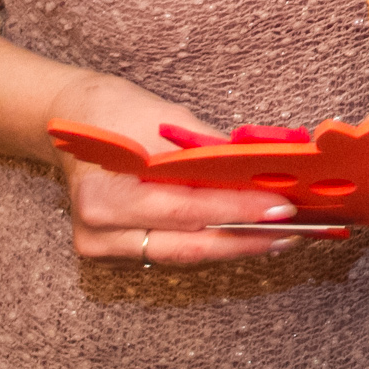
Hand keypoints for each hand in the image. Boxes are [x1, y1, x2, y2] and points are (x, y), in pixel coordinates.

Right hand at [47, 71, 301, 265]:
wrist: (71, 120)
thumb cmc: (118, 112)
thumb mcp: (166, 119)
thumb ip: (209, 151)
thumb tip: (266, 167)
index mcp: (105, 192)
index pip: (185, 209)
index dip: (238, 210)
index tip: (283, 206)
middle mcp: (100, 229)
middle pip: (189, 245)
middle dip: (248, 238)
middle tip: (296, 230)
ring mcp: (103, 248)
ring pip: (186, 256)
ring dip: (238, 246)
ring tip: (284, 237)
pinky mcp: (112, 254)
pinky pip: (174, 253)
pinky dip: (214, 244)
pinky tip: (250, 237)